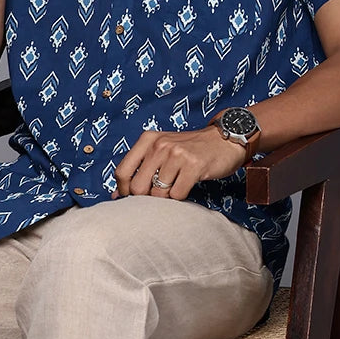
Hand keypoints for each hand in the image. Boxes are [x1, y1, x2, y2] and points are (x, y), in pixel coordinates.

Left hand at [113, 125, 248, 199]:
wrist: (224, 139)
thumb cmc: (189, 149)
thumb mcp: (161, 150)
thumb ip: (139, 168)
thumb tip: (115, 195)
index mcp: (147, 140)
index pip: (122, 171)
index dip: (123, 190)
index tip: (130, 197)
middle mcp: (159, 145)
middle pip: (137, 187)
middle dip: (145, 198)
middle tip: (158, 195)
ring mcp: (177, 154)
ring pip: (158, 193)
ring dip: (165, 198)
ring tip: (175, 187)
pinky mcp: (194, 166)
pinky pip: (177, 194)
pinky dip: (180, 197)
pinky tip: (186, 186)